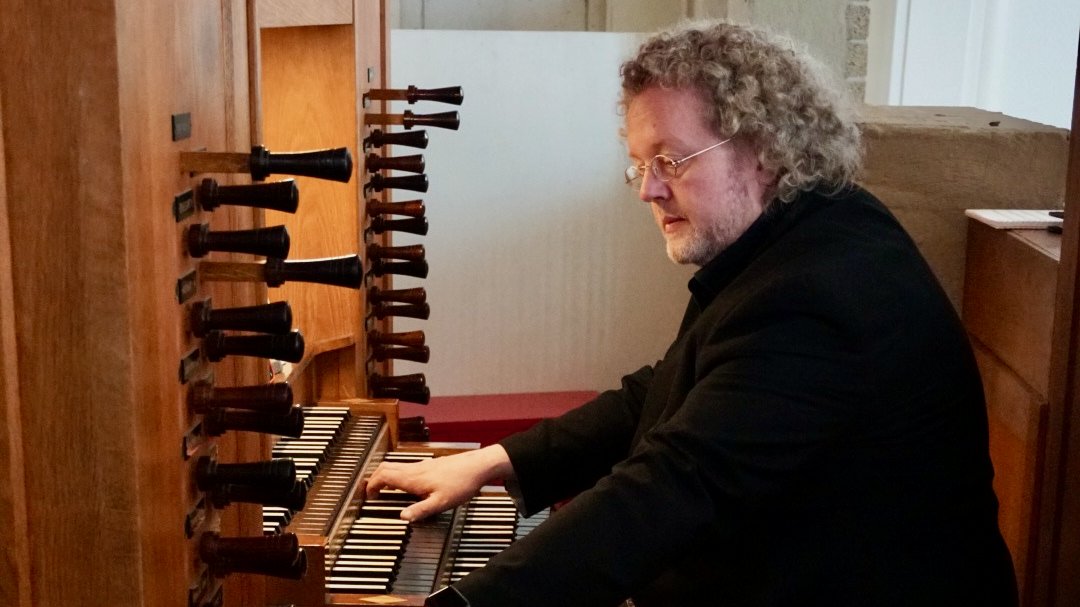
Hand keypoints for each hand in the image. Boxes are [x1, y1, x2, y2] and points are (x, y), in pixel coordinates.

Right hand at [365, 444, 514, 520]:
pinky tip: (404, 484)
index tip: (368, 496)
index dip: (371, 485)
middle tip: (371, 492)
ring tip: (383, 489)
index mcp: (413, 478)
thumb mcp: (441, 503)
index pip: (383, 476)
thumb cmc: (461, 483)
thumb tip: (402, 517)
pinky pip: (406, 467)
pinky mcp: (429, 465)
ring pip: (396, 466)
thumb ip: (420, 510)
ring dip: (385, 476)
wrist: (478, 466)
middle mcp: (415, 469)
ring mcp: (422, 465)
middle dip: (374, 479)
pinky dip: (397, 474)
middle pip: (386, 468)